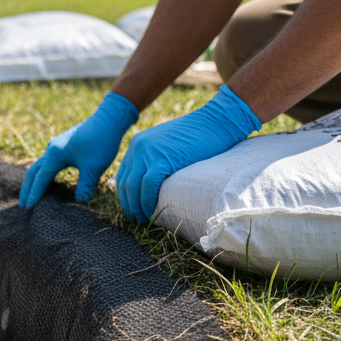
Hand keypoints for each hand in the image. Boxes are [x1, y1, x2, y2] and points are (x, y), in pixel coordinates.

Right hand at [19, 92, 138, 207]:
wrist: (110, 118)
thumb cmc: (103, 140)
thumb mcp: (95, 167)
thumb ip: (86, 186)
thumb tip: (80, 203)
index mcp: (55, 155)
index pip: (41, 179)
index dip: (34, 194)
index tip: (29, 208)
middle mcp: (51, 150)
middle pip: (32, 172)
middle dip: (26, 189)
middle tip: (23, 206)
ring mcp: (55, 147)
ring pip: (38, 166)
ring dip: (32, 182)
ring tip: (30, 196)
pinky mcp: (62, 146)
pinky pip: (46, 163)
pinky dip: (41, 175)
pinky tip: (45, 182)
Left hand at [116, 85, 261, 221]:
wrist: (217, 121)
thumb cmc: (198, 135)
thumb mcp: (167, 145)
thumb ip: (155, 159)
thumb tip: (150, 182)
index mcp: (137, 144)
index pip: (123, 175)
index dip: (125, 195)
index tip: (132, 207)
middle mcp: (137, 148)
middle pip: (125, 184)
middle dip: (129, 204)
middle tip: (136, 218)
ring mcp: (147, 153)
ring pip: (133, 188)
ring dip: (137, 207)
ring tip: (144, 219)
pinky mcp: (160, 161)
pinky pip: (147, 187)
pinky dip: (147, 202)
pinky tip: (152, 212)